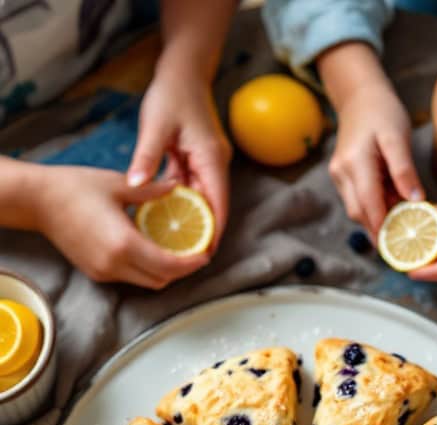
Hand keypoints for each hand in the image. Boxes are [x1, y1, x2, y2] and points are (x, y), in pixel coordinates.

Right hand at [35, 166, 210, 287]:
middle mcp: (114, 265)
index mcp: (124, 243)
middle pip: (160, 280)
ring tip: (175, 251)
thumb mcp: (119, 184)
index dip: (190, 264)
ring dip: (162, 271)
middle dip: (180, 270)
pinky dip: (144, 268)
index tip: (204, 254)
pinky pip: (129, 277)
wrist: (38, 201)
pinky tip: (150, 249)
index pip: (168, 266)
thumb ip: (153, 191)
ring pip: (145, 282)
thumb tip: (178, 188)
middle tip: (194, 253)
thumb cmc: (76, 187)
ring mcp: (103, 272)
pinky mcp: (95, 273)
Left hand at [128, 72, 231, 246]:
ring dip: (190, 221)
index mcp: (210, 158)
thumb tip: (135, 186)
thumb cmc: (171, 94)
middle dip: (200, 233)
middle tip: (183, 259)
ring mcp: (209, 163)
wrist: (183, 70)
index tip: (203, 256)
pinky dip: (182, 204)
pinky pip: (192, 189)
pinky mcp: (199, 161)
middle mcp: (215, 163)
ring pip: (202, 200)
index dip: (213, 232)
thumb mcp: (154, 125)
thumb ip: (146, 158)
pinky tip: (165, 219)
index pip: (217, 203)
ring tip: (174, 247)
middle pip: (213, 207)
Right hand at [329, 78, 423, 236]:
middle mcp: (341, 173)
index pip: (367, 204)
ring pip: (357, 209)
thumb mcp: (398, 137)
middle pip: (359, 213)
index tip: (397, 248)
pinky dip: (374, 207)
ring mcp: (338, 177)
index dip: (381, 228)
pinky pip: (357, 200)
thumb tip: (416, 202)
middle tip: (403, 242)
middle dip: (379, 229)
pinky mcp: (341, 178)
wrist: (360, 98)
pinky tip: (391, 207)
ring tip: (401, 223)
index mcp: (355, 163)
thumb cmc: (382, 113)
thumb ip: (405, 170)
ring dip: (377, 218)